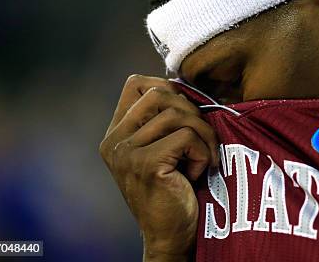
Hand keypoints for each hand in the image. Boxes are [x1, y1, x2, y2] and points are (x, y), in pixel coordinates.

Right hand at [99, 75, 218, 261]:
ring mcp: (126, 153)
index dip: (168, 88)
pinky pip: (187, 137)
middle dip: (192, 111)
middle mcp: (114, 141)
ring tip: (204, 157)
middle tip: (203, 138)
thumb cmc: (175, 188)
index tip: (187, 112)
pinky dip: (203, 152)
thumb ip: (164, 119)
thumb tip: (186, 84)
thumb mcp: (163, 147)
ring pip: (177, 114)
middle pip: (160, 93)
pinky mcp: (145, 164)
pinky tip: (198, 172)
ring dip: (203, 134)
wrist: (171, 235)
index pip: (136, 83)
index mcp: (116, 133)